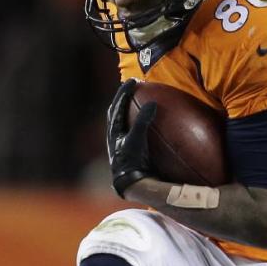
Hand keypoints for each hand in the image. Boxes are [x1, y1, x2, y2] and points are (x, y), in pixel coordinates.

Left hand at [106, 80, 155, 196]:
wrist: (130, 184)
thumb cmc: (132, 162)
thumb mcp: (137, 139)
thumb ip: (143, 121)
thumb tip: (153, 103)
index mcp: (113, 132)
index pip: (117, 106)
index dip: (124, 92)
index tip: (134, 81)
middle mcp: (114, 138)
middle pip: (115, 113)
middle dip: (122, 100)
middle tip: (131, 90)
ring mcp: (119, 147)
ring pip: (120, 124)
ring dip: (127, 113)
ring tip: (136, 104)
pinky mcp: (127, 155)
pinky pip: (130, 135)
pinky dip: (135, 126)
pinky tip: (146, 127)